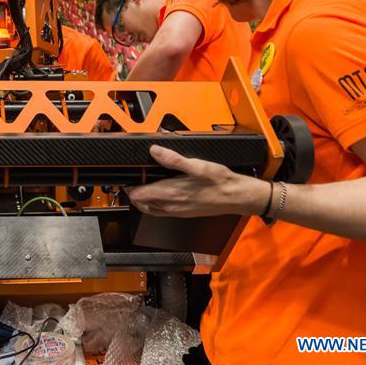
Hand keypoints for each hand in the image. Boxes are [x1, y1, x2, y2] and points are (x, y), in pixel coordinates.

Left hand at [125, 145, 269, 217]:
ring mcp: (177, 212)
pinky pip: (161, 212)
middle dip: (133, 192)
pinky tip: (161, 193)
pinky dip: (154, 204)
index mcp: (171, 194)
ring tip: (144, 185)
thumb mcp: (197, 165)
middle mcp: (171, 206)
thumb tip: (155, 151)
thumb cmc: (220, 182)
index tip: (128, 176)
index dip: (129, 186)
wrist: (237, 197)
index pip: (138, 195)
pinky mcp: (183, 213)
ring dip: (143, 199)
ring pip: (150, 210)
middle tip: (134, 179)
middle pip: (140, 204)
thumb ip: (173, 159)